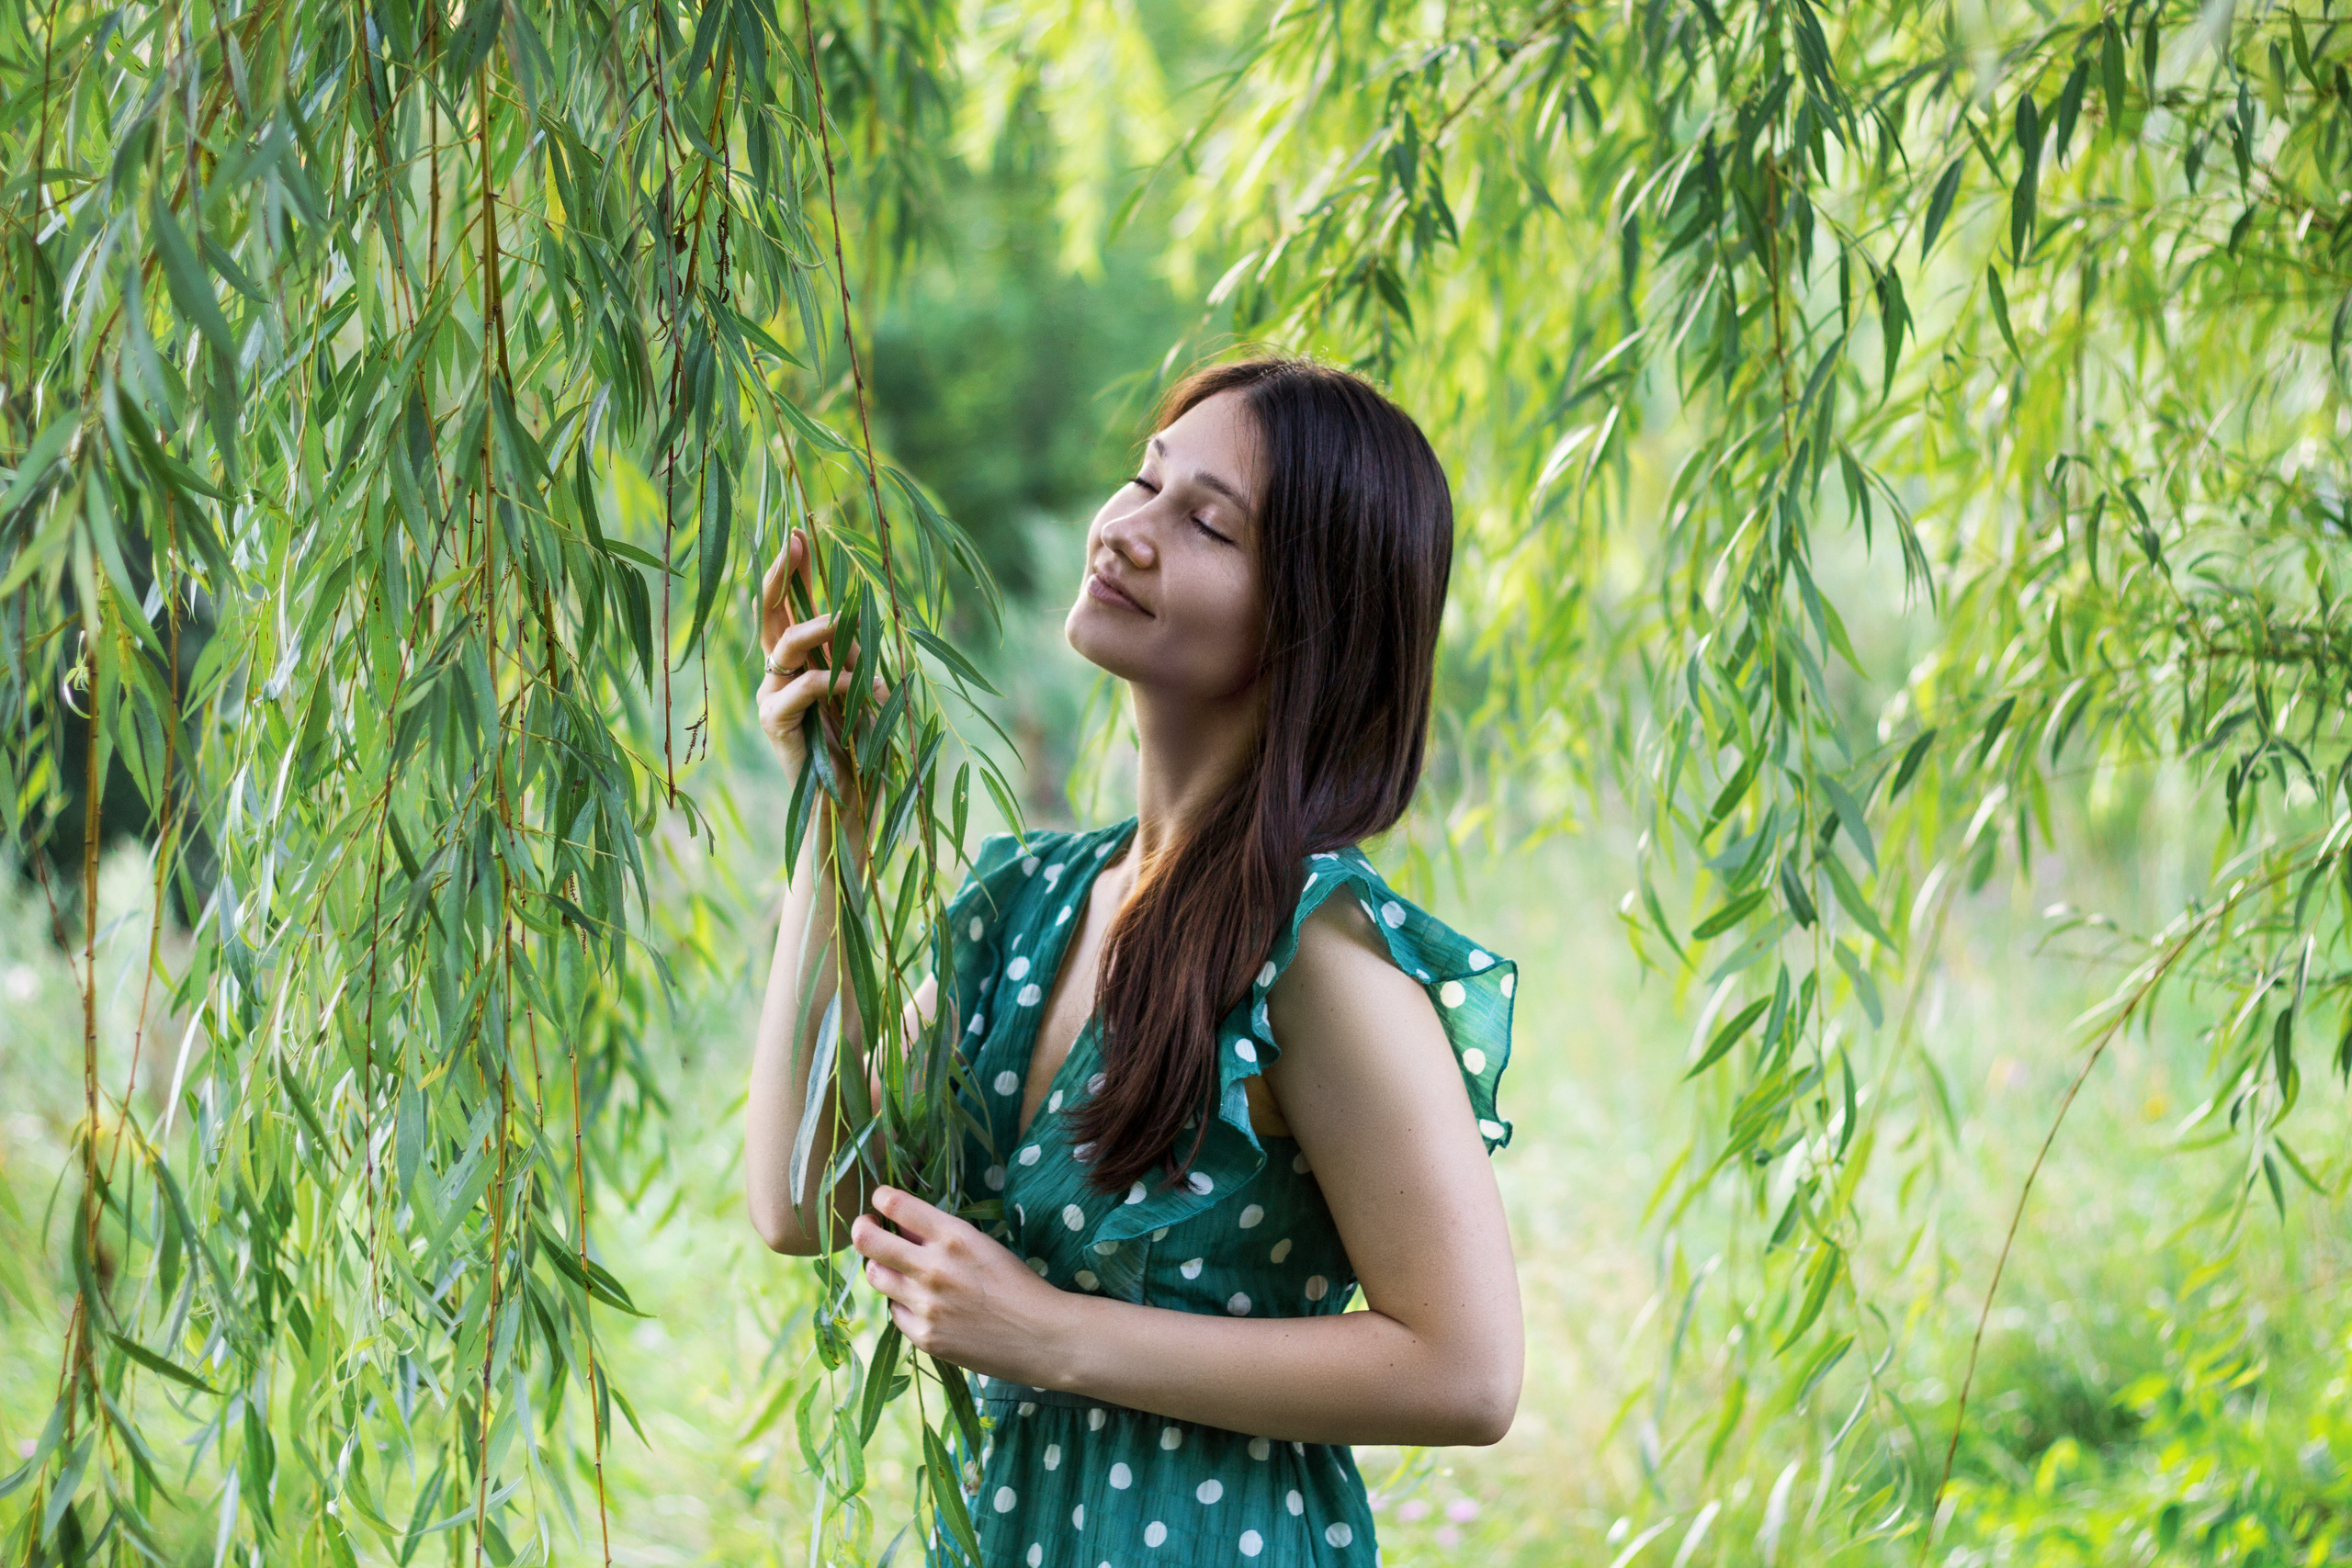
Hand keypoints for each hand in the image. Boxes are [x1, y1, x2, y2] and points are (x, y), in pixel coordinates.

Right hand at [756, 529, 865, 774]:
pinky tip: (861, 689)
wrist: (851, 809)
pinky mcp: (775, 724)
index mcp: (804, 661)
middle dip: (783, 574)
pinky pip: (799, 688)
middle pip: (771, 613)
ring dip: (818, 627)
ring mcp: (774, 697)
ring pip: (784, 644)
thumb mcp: (869, 693)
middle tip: (794, 539)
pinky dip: (831, 681)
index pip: (794, 606)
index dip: (796, 571)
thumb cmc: (865, 752)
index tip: (801, 532)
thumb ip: (859, 658)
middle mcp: (781, 674)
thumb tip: (857, 619)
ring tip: (846, 616)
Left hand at [851, 1186, 1071, 1383]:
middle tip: (866, 1229)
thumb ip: (941, 1236)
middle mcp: (932, 1267)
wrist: (1042, 1336)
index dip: (881, 1198)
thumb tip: (903, 1227)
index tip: (880, 1201)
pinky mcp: (924, 1336)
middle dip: (862, 1229)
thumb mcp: (983, 1245)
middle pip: (868, 1241)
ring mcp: (925, 1304)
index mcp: (953, 1236)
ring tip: (896, 1269)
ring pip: (876, 1276)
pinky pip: (895, 1312)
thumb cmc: (1018, 1284)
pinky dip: (904, 1305)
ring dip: (881, 1268)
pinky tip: (924, 1305)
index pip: (896, 1204)